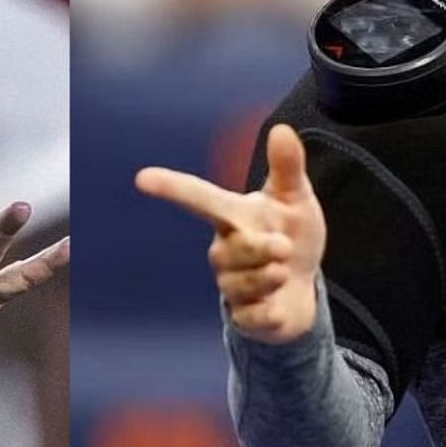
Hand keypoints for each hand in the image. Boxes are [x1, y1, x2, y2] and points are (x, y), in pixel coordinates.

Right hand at [134, 123, 325, 343]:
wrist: (303, 286)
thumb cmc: (292, 234)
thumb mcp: (295, 198)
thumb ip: (287, 167)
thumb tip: (282, 129)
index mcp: (231, 217)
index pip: (198, 199)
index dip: (171, 187)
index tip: (142, 178)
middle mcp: (223, 250)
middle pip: (233, 248)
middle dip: (264, 248)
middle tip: (284, 246)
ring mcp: (229, 285)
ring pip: (243, 282)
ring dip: (272, 276)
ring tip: (283, 272)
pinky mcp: (241, 317)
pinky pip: (254, 316)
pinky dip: (273, 311)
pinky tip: (278, 303)